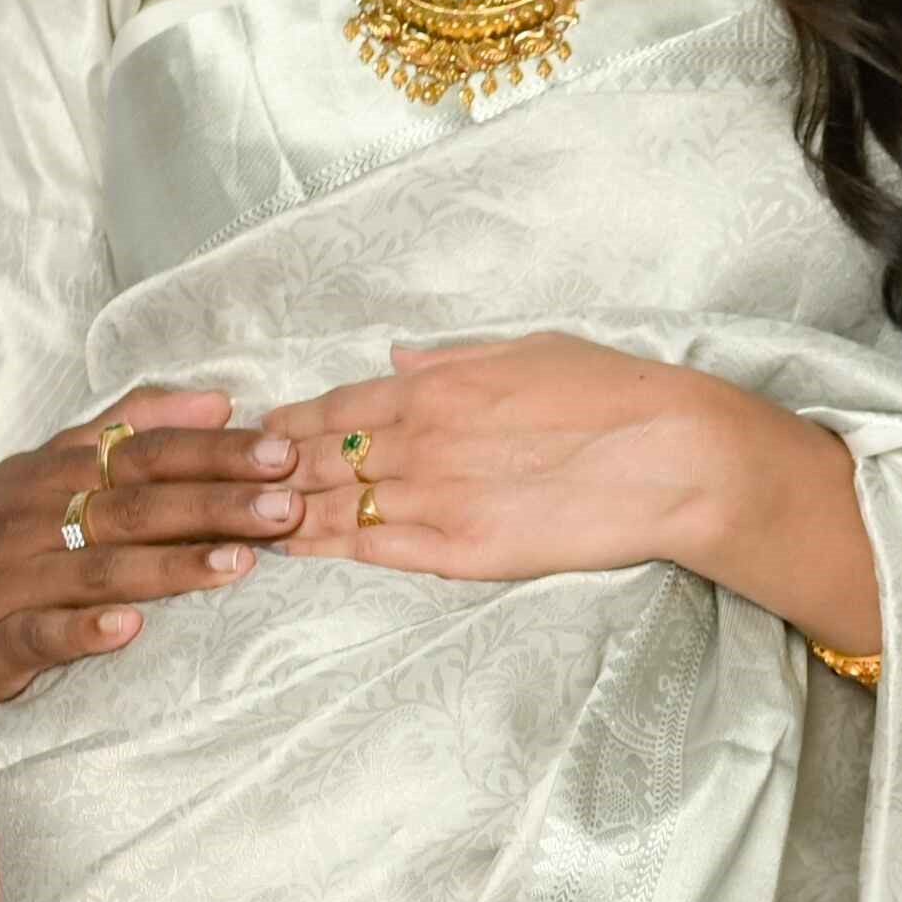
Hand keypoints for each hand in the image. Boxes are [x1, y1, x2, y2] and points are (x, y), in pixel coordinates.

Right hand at [0, 393, 301, 712]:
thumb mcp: (54, 465)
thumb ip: (131, 427)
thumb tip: (217, 398)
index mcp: (59, 471)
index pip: (146, 452)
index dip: (215, 452)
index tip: (281, 454)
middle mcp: (37, 516)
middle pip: (135, 506)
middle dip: (213, 504)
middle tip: (285, 508)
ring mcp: (14, 579)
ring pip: (97, 567)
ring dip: (170, 566)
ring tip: (237, 563)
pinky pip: (40, 633)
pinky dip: (83, 631)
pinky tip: (127, 629)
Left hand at [278, 337, 746, 589]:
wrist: (671, 458)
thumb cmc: (612, 393)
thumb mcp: (528, 349)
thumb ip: (452, 356)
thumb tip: (397, 356)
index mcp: (436, 386)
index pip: (336, 406)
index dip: (290, 421)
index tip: (259, 431)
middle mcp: (421, 440)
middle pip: (320, 458)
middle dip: (270, 470)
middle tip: (230, 481)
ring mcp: (436, 499)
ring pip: (334, 508)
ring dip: (283, 514)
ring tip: (242, 521)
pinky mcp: (461, 551)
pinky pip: (375, 551)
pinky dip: (326, 550)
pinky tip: (293, 552)